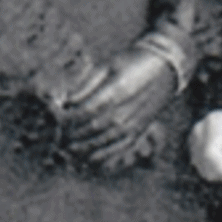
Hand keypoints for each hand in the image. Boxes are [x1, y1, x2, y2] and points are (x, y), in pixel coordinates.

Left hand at [59, 47, 176, 167]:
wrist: (166, 67)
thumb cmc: (134, 62)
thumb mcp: (108, 65)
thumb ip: (86, 85)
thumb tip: (65, 102)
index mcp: (117, 91)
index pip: (85, 111)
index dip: (67, 118)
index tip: (56, 118)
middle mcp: (126, 110)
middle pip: (92, 129)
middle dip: (72, 134)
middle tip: (57, 135)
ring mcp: (135, 122)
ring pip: (104, 142)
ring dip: (83, 147)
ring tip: (68, 149)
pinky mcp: (140, 130)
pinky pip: (120, 149)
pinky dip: (104, 156)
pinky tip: (90, 159)